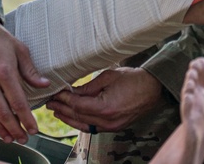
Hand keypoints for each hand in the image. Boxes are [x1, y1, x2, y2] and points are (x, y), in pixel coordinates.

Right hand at [0, 12, 49, 143]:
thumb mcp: (20, 49)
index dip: (27, 118)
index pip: (18, 102)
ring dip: (0, 129)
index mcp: (4, 71)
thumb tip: (46, 85)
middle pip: (3, 112)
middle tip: (23, 139)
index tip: (34, 129)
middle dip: (14, 129)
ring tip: (10, 138)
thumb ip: (31, 70)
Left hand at [46, 67, 164, 133]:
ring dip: (69, 118)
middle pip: (78, 116)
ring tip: (57, 111)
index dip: (64, 99)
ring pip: (84, 125)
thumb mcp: (108, 77)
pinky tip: (73, 118)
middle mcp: (108, 120)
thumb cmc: (133, 79)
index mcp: (106, 107)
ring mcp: (112, 126)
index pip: (78, 105)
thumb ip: (88, 86)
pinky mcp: (114, 127)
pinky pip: (93, 127)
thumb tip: (72, 91)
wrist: (153, 88)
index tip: (55, 93)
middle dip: (62, 109)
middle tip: (50, 102)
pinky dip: (81, 122)